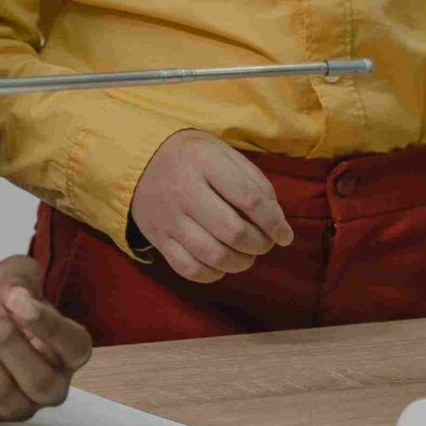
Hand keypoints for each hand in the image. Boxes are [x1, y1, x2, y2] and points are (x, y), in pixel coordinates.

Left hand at [0, 257, 92, 424]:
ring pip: (2, 393)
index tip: (16, 299)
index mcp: (68, 350)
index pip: (75, 349)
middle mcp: (50, 385)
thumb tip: (17, 295)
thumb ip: (19, 278)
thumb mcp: (10, 274)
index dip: (48, 327)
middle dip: (7, 341)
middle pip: (40, 382)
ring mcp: (17, 405)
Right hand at [128, 130, 293, 282]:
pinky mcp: (159, 239)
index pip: (249, 199)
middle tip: (265, 243)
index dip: (274, 222)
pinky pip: (189, 269)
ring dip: (240, 262)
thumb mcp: (223, 152)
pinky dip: (213, 273)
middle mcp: (184, 190)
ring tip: (247, 255)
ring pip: (213, 255)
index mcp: (204, 162)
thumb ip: (253, 181)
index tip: (285, 235)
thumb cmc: (193, 158)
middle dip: (259, 244)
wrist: (139, 161)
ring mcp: (168, 218)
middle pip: (233, 232)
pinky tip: (221, 264)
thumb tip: (276, 219)